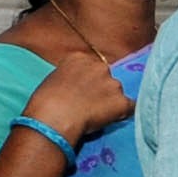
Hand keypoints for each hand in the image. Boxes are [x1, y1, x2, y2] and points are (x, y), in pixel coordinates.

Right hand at [19, 49, 133, 147]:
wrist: (54, 116)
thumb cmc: (46, 100)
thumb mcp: (55, 78)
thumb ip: (72, 76)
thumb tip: (79, 84)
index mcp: (81, 58)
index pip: (92, 66)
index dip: (89, 80)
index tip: (83, 90)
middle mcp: (100, 67)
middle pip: (107, 77)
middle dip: (102, 88)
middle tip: (90, 103)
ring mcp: (114, 84)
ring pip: (117, 92)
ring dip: (111, 101)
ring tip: (95, 113)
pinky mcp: (122, 102)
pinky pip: (131, 107)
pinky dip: (124, 112)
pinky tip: (115, 118)